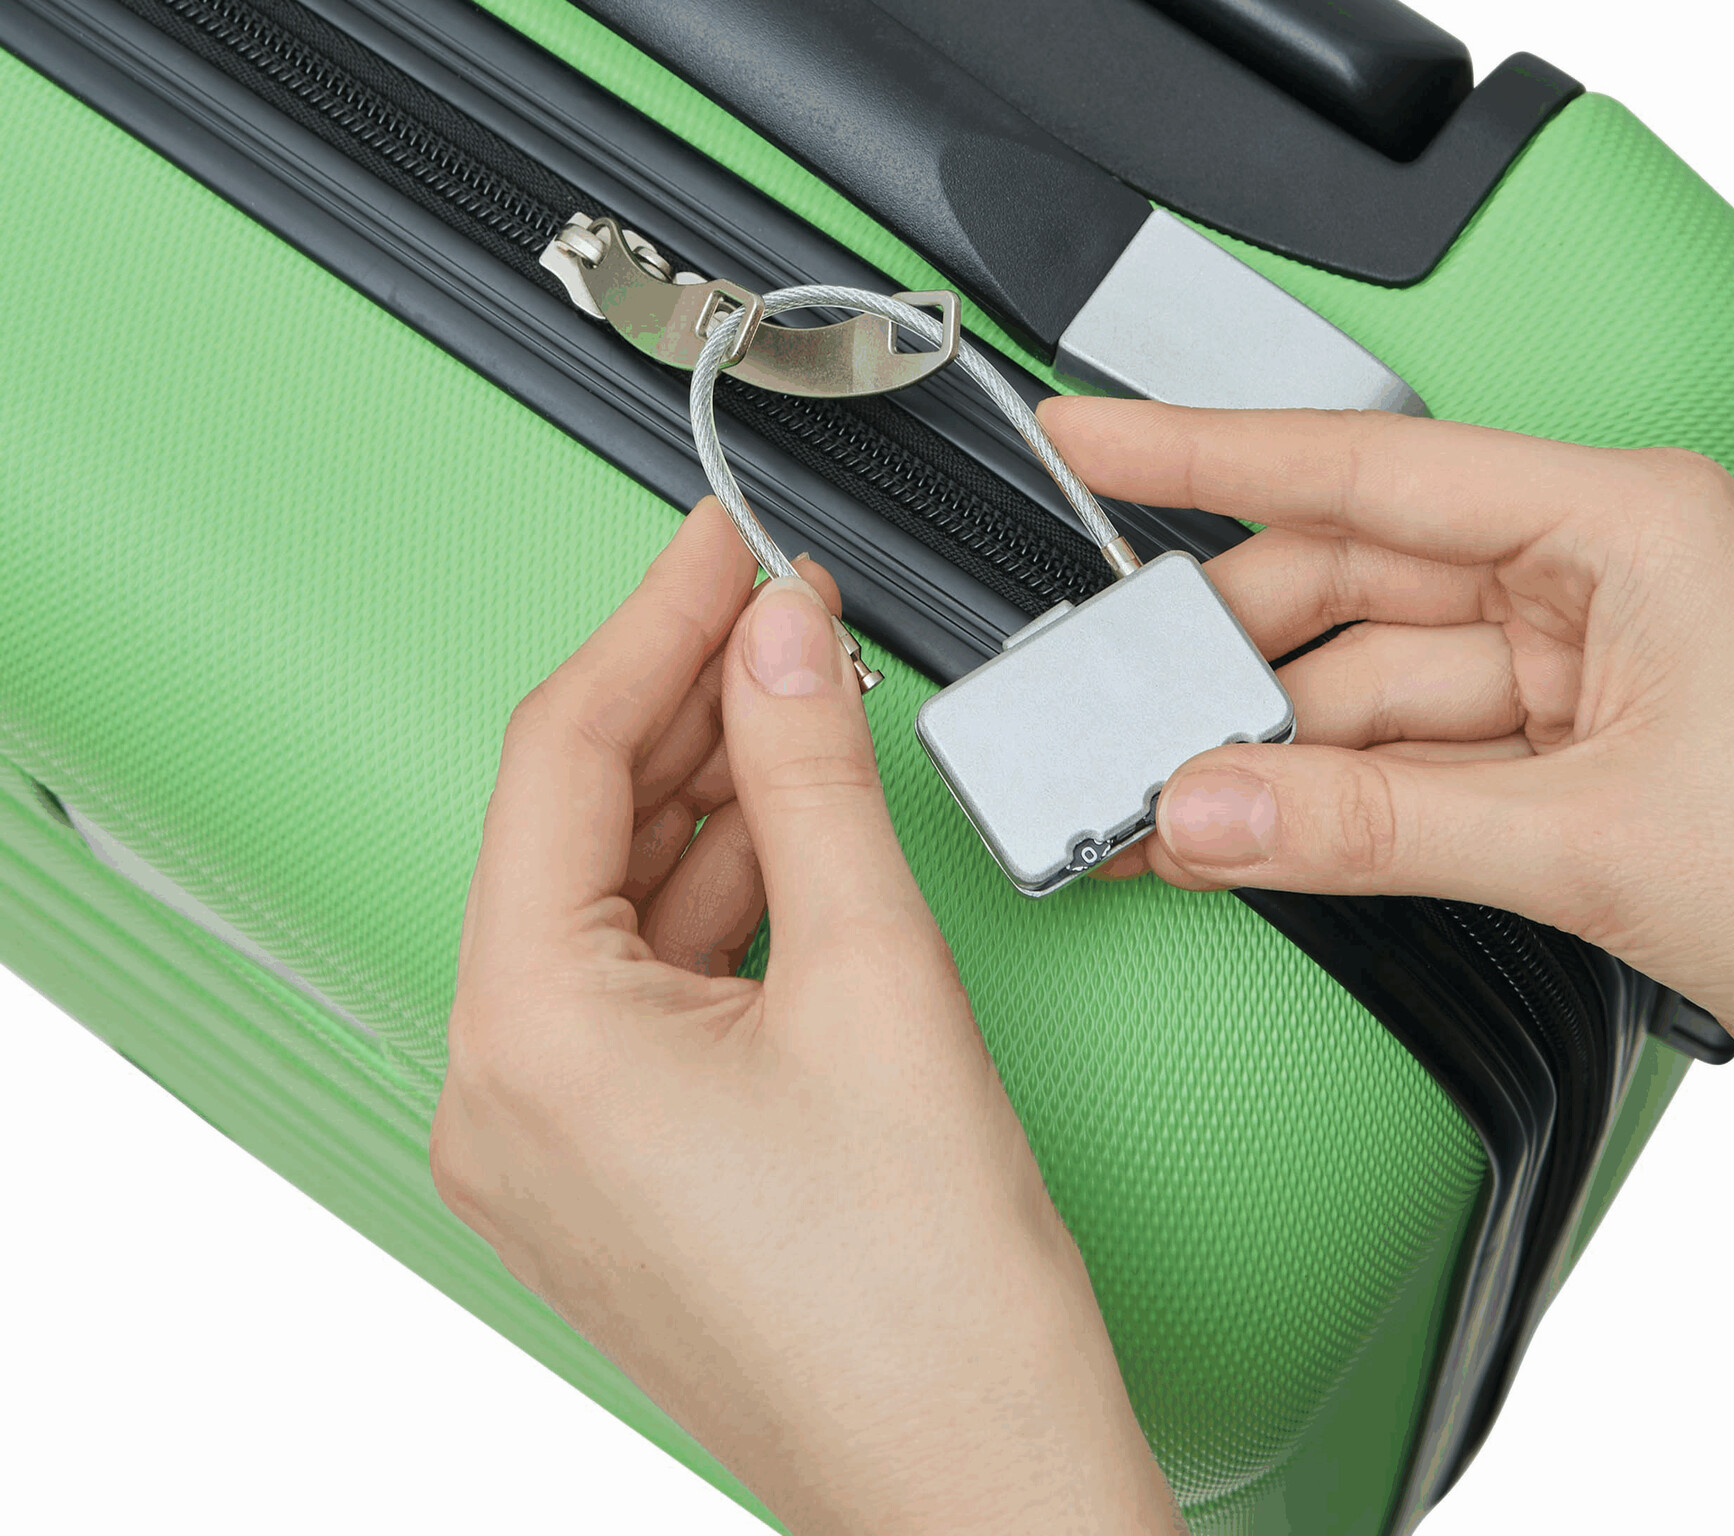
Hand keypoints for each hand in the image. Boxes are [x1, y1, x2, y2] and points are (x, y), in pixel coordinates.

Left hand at [429, 500, 1182, 1534]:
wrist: (979, 1494)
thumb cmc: (927, 1309)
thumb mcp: (875, 978)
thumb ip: (810, 774)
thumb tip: (781, 633)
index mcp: (530, 1040)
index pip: (564, 756)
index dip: (652, 622)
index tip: (719, 540)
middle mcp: (507, 1093)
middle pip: (581, 822)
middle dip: (687, 704)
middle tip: (779, 609)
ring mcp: (555, 1135)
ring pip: (619, 897)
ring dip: (713, 794)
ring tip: (804, 704)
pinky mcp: (619, 1158)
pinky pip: (648, 975)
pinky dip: (721, 890)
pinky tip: (793, 827)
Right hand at [1038, 400, 1733, 1080]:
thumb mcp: (1597, 842)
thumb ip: (1373, 825)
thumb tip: (1208, 809)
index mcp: (1623, 526)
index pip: (1366, 467)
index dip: (1205, 447)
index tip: (1093, 432)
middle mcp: (1593, 577)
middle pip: (1346, 581)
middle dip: (1225, 652)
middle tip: (1116, 702)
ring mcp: (1576, 668)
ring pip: (1363, 679)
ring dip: (1264, 745)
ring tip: (1166, 795)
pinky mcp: (1565, 753)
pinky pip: (1403, 755)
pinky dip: (1320, 798)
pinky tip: (1244, 826)